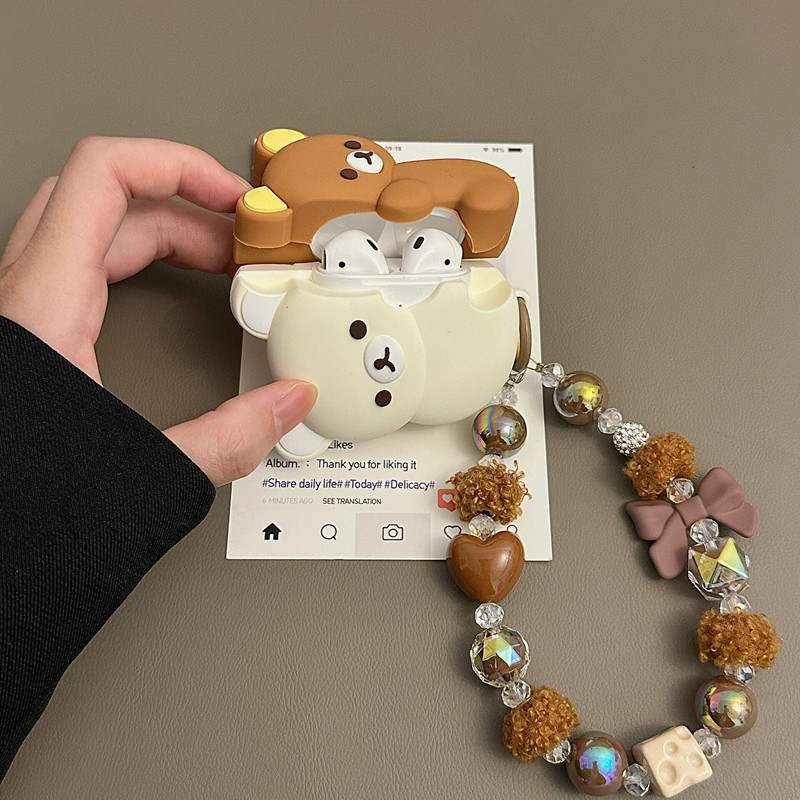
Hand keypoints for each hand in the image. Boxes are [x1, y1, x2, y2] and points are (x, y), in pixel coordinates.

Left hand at [0, 136, 315, 485]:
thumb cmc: (18, 507)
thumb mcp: (140, 471)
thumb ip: (228, 438)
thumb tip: (287, 404)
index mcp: (43, 304)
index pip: (105, 173)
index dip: (179, 165)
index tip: (235, 198)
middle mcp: (26, 294)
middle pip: (113, 200)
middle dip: (191, 209)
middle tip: (244, 242)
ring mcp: (25, 311)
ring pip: (98, 229)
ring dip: (168, 233)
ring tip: (223, 264)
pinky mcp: (35, 334)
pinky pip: (90, 265)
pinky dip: (142, 261)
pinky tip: (177, 292)